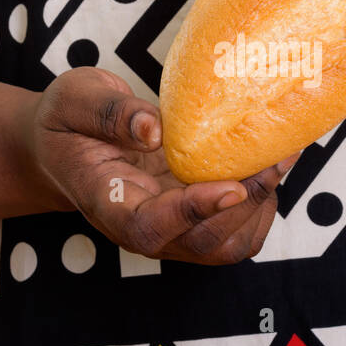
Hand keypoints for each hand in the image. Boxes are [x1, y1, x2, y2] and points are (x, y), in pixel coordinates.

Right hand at [29, 67, 295, 264]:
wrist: (64, 147)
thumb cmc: (66, 122)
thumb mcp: (73, 100)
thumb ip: (108, 113)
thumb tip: (154, 129)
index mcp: (108, 203)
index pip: (148, 227)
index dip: (192, 212)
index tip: (231, 187)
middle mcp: (142, 228)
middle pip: (201, 242)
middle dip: (247, 203)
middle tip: (276, 155)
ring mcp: (171, 229)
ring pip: (226, 245)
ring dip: (262, 207)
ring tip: (281, 156)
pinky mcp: (193, 220)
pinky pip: (236, 232)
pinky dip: (263, 205)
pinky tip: (269, 162)